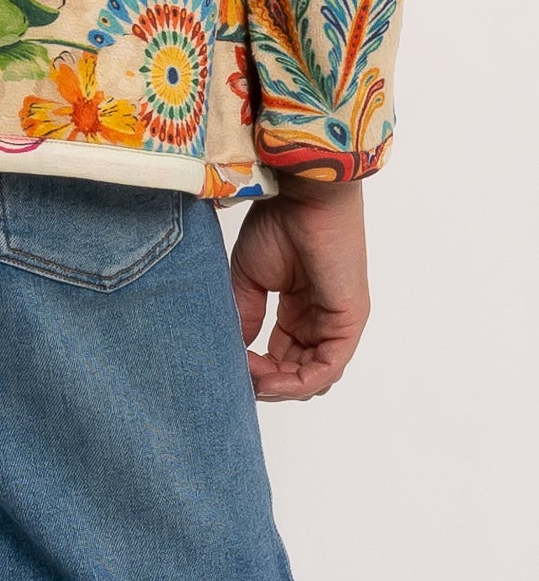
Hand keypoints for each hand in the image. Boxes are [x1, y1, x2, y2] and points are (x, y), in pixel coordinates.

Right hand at [229, 175, 369, 401]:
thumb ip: (245, 317)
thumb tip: (236, 354)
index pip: (284, 356)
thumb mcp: (250, 279)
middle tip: (240, 378)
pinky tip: (272, 378)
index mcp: (302, 308)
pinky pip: (329, 367)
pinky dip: (299, 381)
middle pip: (299, 371)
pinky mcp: (349, 322)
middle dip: (269, 382)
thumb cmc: (279, 223)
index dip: (258, 369)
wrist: (302, 195)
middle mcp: (322, 319)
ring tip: (253, 379)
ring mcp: (339, 323)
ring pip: (315, 376)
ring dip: (282, 385)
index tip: (231, 367)